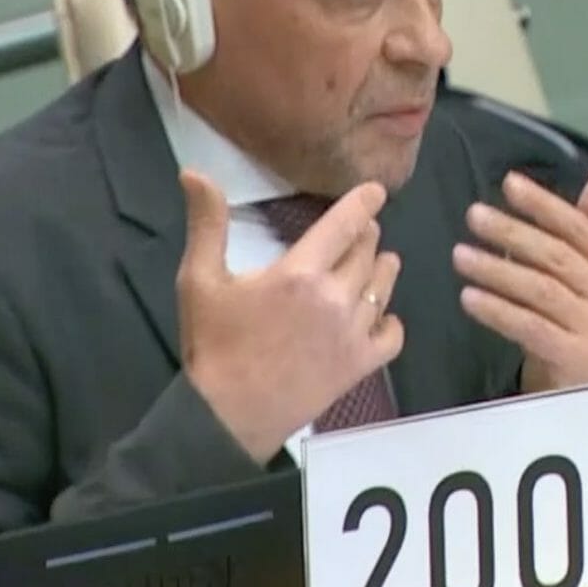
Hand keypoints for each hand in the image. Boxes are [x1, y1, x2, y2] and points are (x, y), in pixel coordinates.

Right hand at [176, 170, 404, 462]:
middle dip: (367, 235)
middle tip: (359, 232)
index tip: (376, 191)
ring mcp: (353, 333)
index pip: (346, 223)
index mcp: (300, 272)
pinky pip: (394, 335)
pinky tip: (378, 315)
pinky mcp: (361, 365)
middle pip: (368, 251)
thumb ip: (207, 223)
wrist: (227, 415)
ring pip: (385, 286)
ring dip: (381, 269)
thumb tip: (194, 171)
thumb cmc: (213, 344)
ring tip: (375, 263)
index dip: (365, 201)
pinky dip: (390, 321)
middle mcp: (336, 297)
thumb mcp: (199, 279)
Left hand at [453, 167, 587, 392]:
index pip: (580, 229)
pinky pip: (529, 326)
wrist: (583, 394)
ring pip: (540, 289)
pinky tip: (469, 297)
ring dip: (497, 269)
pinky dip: (497, 310)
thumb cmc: (577, 325)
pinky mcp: (576, 357)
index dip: (545, 204)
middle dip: (512, 232)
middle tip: (474, 215)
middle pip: (557, 256)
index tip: (509, 183)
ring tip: (460, 255)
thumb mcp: (584, 276)